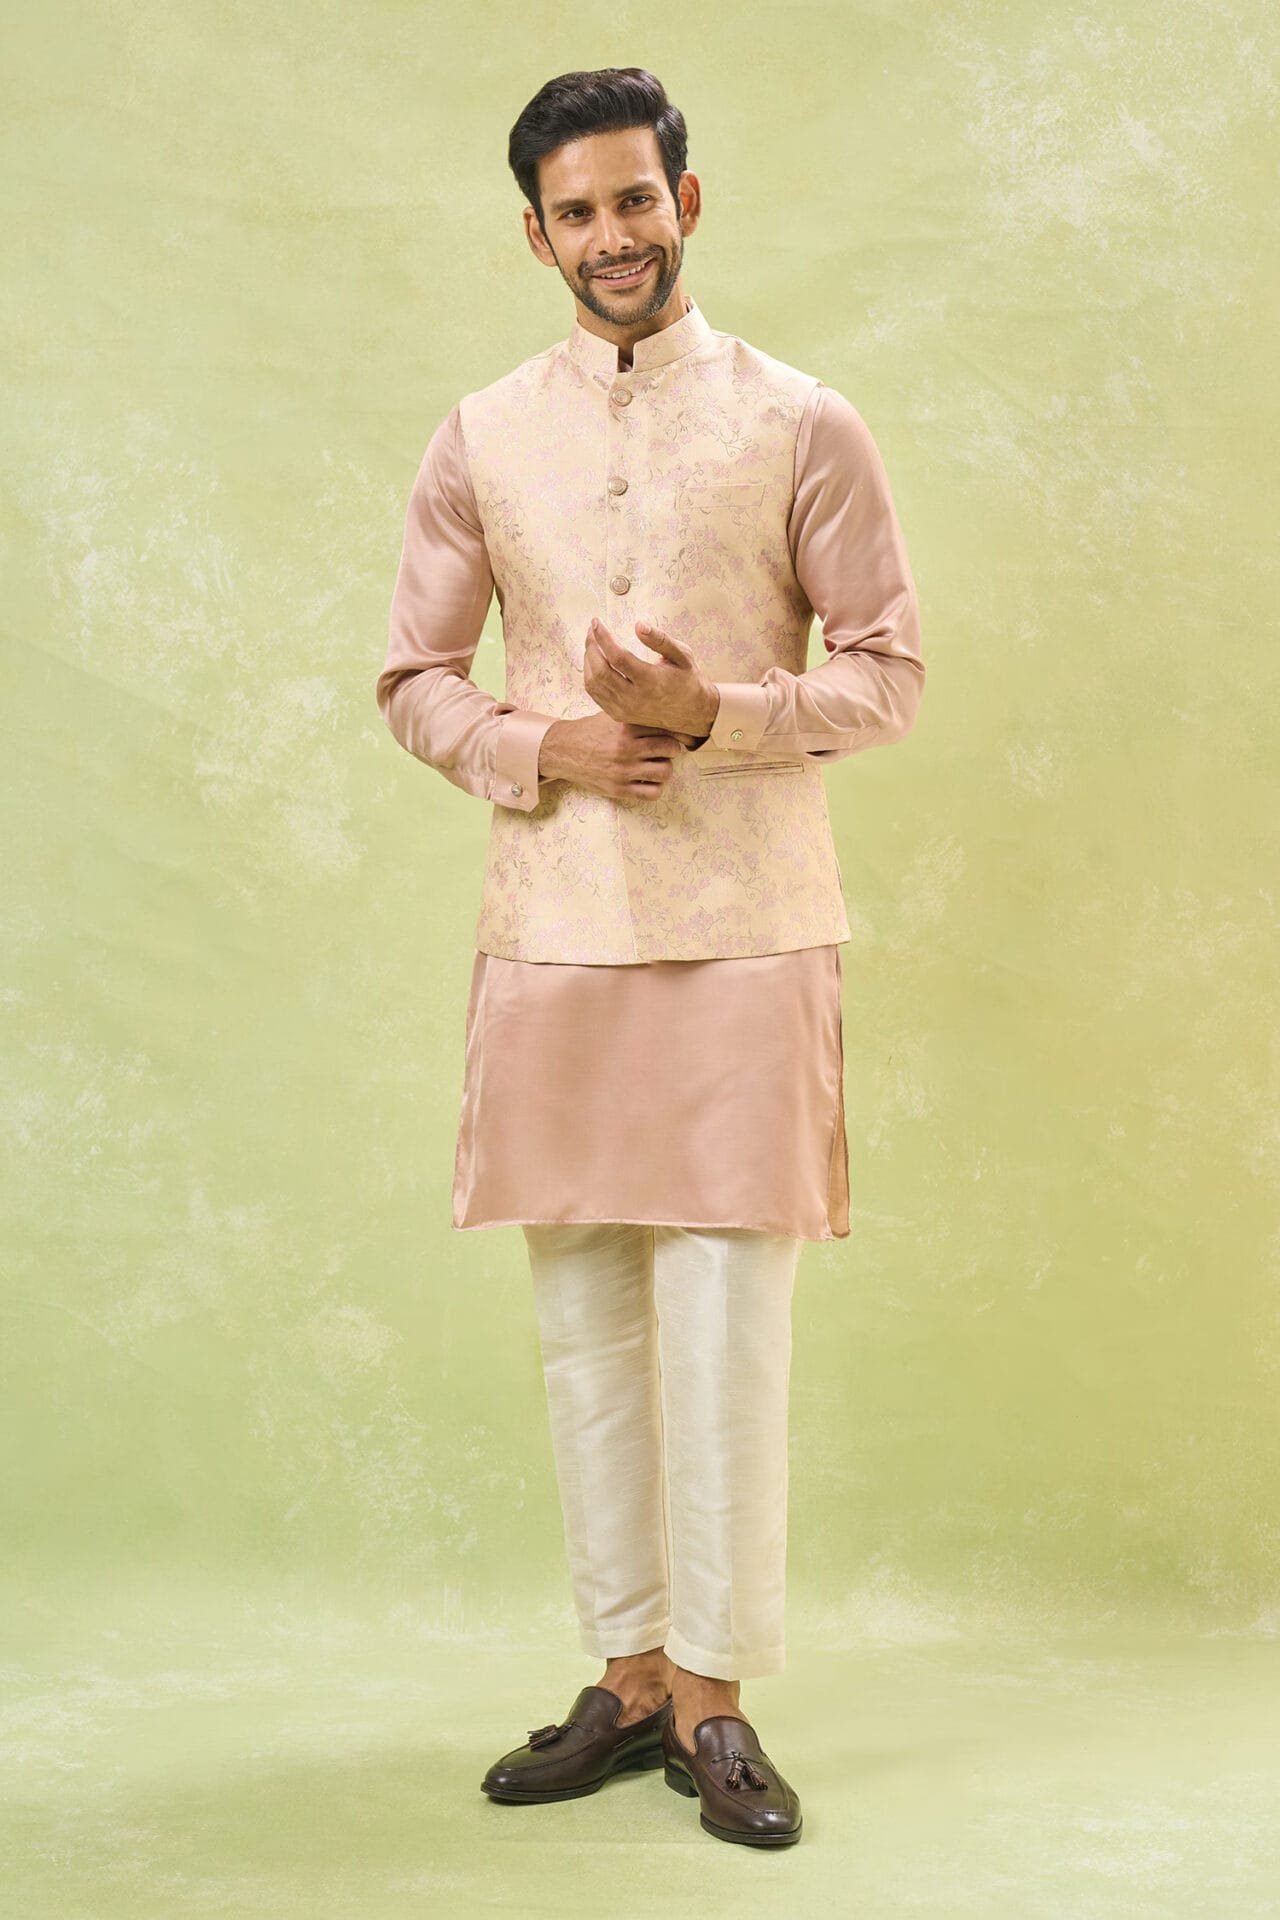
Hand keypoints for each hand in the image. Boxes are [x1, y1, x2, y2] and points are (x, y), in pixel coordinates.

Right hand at [538, 711, 689, 802]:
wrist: (563, 750)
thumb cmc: (592, 731)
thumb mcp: (612, 715)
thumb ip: (635, 712)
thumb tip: (666, 708)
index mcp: (626, 726)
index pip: (665, 727)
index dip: (674, 731)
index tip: (675, 735)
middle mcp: (626, 748)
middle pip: (671, 748)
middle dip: (672, 749)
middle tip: (665, 750)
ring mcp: (623, 770)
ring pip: (665, 771)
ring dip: (665, 769)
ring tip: (657, 765)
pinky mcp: (618, 789)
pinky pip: (652, 793)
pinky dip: (656, 788)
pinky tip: (649, 781)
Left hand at [584, 618, 716, 738]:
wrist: (692, 712)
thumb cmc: (687, 678)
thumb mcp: (682, 655)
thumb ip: (660, 639)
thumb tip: (638, 624)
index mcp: (651, 681)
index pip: (618, 657)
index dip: (604, 638)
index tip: (597, 622)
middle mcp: (635, 698)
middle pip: (600, 671)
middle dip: (591, 647)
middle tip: (591, 630)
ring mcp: (625, 709)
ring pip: (594, 684)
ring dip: (588, 660)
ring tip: (592, 643)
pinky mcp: (619, 714)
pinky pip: (596, 695)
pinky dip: (590, 676)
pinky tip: (594, 661)